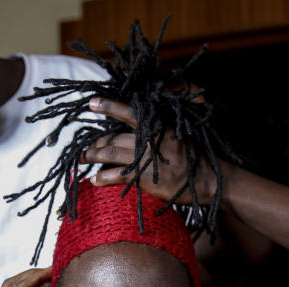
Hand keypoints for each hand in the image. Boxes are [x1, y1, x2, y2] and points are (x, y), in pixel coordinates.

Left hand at [81, 98, 218, 205]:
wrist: (206, 179)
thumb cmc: (193, 158)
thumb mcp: (177, 137)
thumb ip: (158, 133)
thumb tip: (140, 134)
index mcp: (156, 126)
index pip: (127, 112)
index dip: (108, 106)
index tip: (92, 104)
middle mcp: (148, 139)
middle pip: (112, 137)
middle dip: (96, 143)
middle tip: (85, 149)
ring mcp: (144, 158)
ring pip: (109, 153)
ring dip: (92, 156)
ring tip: (82, 160)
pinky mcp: (143, 177)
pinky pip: (116, 176)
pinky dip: (103, 177)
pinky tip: (95, 180)